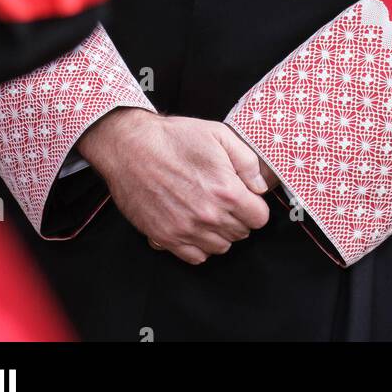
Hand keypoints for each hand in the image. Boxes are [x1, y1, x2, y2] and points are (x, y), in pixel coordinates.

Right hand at [77, 107, 272, 264]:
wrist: (130, 147)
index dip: (255, 205)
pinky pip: (195, 257)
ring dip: (219, 232)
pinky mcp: (165, 238)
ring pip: (220, 247)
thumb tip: (261, 186)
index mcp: (226, 191)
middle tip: (224, 198)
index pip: (260, 218)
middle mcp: (208, 216)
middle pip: (241, 233)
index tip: (245, 196)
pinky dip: (199, 245)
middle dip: (238, 217)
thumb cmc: (174, 138)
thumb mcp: (218, 135)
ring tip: (208, 210)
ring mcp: (186, 230)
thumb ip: (247, 161)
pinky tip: (194, 224)